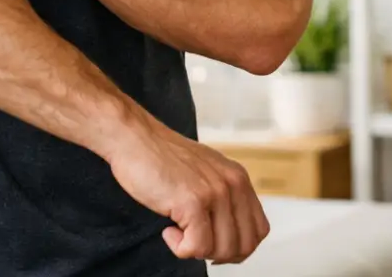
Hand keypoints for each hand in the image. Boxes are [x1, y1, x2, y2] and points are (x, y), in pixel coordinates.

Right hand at [103, 115, 268, 264]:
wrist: (133, 137)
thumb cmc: (159, 155)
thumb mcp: (204, 171)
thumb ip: (222, 196)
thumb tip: (228, 234)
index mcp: (238, 177)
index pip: (258, 230)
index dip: (238, 246)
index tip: (215, 244)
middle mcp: (232, 184)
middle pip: (244, 245)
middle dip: (218, 253)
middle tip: (194, 242)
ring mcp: (214, 193)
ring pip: (222, 250)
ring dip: (197, 250)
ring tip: (178, 232)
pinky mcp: (193, 202)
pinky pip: (196, 247)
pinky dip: (180, 248)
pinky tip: (168, 231)